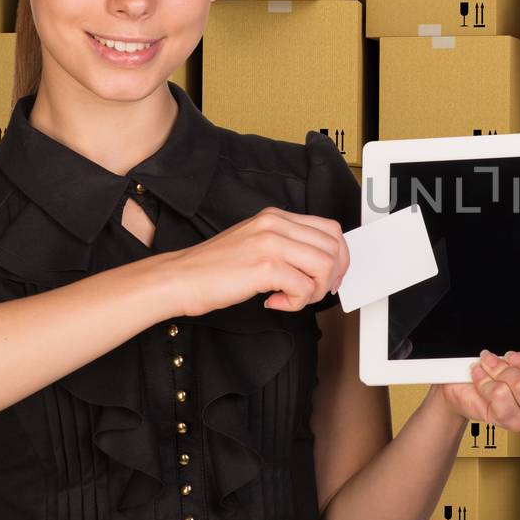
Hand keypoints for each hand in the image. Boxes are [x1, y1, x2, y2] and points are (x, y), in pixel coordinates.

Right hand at [160, 206, 348, 316]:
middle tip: (314, 292)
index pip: (330, 229)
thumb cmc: (213, 268)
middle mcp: (275, 224)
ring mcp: (271, 243)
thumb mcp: (255, 243)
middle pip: (333, 248)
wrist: (180, 278)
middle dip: (332, 276)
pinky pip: (304, 288)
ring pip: (324, 266)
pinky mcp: (265, 266)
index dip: (340, 257)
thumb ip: (286, 246)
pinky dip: (296, 303)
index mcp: (276, 217)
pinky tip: (274, 302)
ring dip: (315, 291)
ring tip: (292, 298)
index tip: (331, 277)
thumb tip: (321, 264)